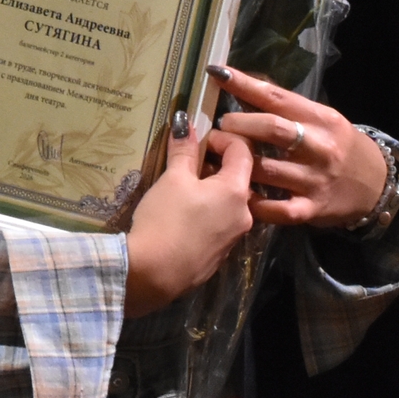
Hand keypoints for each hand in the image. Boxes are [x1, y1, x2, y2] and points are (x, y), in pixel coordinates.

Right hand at [125, 111, 255, 316]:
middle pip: (238, 178)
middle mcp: (244, 215)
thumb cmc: (166, 219)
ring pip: (228, 203)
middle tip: (187, 161)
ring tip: (181, 187)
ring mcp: (233, 239)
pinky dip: (206, 212)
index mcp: (237, 191)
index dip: (222, 137)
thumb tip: (186, 123)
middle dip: (214, 164)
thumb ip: (184, 150)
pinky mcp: (219, 256)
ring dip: (210, 189)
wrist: (153, 275)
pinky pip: (219, 224)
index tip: (199, 138)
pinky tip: (182, 215)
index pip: (242, 150)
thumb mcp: (172, 179)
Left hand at [210, 69, 389, 228]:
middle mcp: (319, 147)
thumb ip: (286, 107)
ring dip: (235, 165)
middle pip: (272, 130)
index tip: (218, 74)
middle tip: (220, 129)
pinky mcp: (311, 209)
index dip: (244, 84)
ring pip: (267, 170)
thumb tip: (242, 85)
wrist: (376, 186)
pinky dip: (254, 203)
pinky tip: (238, 196)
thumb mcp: (321, 119)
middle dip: (239, 126)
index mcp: (320, 118)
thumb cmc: (338, 145)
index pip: (277, 96)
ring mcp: (315, 180)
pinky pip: (276, 209)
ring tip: (216, 161)